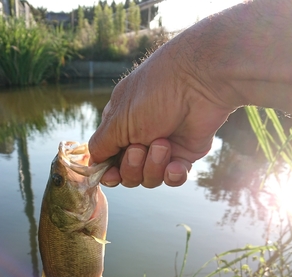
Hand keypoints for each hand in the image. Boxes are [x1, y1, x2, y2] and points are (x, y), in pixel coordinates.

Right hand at [88, 21, 238, 187]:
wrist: (200, 81)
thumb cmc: (154, 93)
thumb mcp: (118, 119)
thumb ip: (101, 145)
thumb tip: (92, 163)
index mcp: (120, 126)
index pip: (108, 160)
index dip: (109, 173)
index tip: (111, 175)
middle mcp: (140, 138)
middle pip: (128, 175)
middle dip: (132, 167)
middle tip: (139, 147)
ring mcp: (163, 148)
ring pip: (150, 179)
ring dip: (154, 166)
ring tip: (163, 144)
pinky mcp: (185, 154)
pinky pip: (174, 178)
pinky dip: (173, 175)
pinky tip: (176, 165)